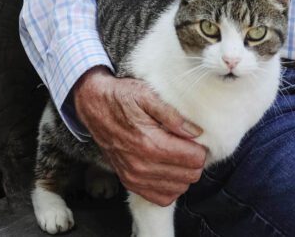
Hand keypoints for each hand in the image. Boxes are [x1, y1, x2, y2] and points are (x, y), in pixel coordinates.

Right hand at [71, 66, 206, 205]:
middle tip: (188, 147)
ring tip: (178, 157)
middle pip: (189, 176)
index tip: (196, 140)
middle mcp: (142, 165)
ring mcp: (134, 177)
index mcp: (150, 143)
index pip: (194, 159)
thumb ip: (173, 115)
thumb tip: (195, 132)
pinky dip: (170, 187)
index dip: (201, 149)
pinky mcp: (129, 183)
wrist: (94, 107)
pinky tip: (168, 170)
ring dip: (183, 175)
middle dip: (194, 162)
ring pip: (178, 189)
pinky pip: (161, 198)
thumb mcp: (147, 95)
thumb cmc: (121, 98)